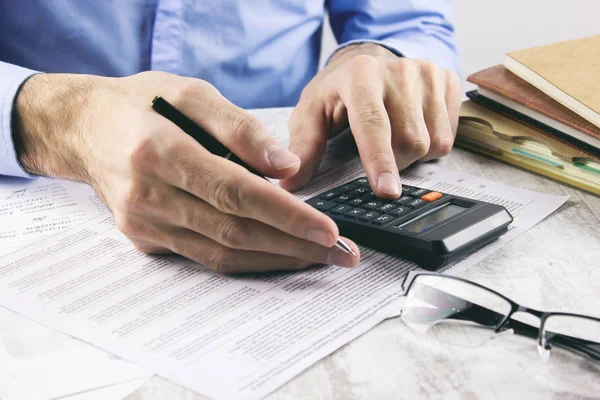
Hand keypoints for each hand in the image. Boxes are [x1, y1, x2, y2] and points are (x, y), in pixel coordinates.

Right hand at [13, 72, 359, 271]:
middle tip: (341, 253)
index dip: (286, 214)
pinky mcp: (144, 238)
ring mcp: (144, 223)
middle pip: (234, 231)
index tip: (328, 229)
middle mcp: (149, 195)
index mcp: (160, 151)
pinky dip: (246, 260)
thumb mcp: (189, 93)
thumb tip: (286, 165)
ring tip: (320, 259)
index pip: (235, 192)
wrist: (83, 129)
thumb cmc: (141, 103)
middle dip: (294, 246)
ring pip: (221, 254)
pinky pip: (204, 258)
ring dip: (276, 259)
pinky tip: (278, 255)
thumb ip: (239, 128)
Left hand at [280, 43, 460, 197]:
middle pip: (409, 141)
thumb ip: (304, 145)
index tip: (387, 191)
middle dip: (393, 163)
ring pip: (434, 141)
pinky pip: (450, 134)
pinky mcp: (448, 80)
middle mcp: (398, 70)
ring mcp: (428, 73)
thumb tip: (290, 181)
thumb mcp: (312, 113)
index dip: (380, 160)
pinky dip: (432, 144)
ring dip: (413, 156)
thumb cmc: (337, 92)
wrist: (368, 61)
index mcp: (360, 76)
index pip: (374, 124)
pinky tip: (413, 129)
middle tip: (375, 157)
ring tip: (392, 139)